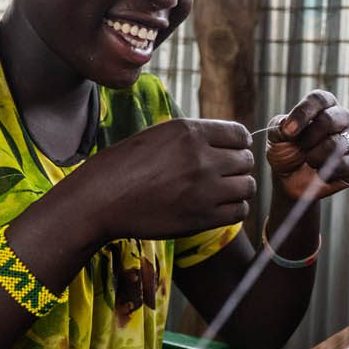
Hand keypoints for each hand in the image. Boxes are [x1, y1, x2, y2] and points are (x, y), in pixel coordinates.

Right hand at [69, 118, 254, 242]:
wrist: (100, 200)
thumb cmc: (122, 166)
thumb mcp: (158, 135)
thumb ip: (192, 137)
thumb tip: (224, 142)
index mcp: (190, 131)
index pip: (240, 134)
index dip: (238, 144)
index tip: (231, 152)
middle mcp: (202, 157)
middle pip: (246, 160)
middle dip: (238, 166)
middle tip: (223, 175)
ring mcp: (204, 189)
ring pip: (248, 186)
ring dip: (239, 188)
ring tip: (223, 192)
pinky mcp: (202, 217)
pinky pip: (239, 211)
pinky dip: (234, 209)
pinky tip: (219, 208)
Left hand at [266, 91, 348, 201]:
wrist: (290, 181)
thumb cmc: (286, 152)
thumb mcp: (276, 137)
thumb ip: (279, 126)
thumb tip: (286, 122)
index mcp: (323, 106)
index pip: (319, 99)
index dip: (303, 113)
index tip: (287, 130)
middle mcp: (342, 118)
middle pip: (331, 118)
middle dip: (310, 136)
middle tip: (300, 147)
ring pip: (339, 143)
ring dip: (317, 155)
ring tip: (308, 160)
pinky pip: (347, 164)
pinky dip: (328, 171)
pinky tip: (319, 172)